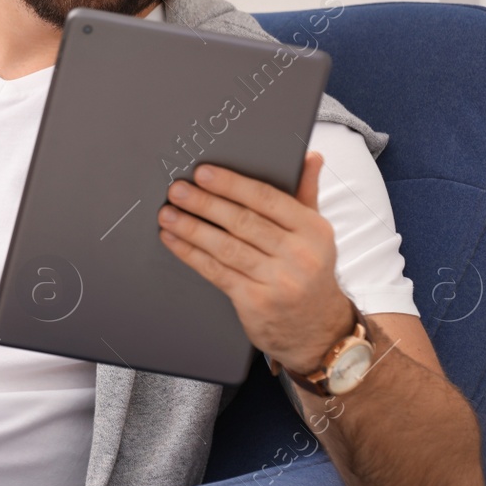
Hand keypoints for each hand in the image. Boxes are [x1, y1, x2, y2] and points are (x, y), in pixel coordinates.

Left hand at [155, 151, 353, 374]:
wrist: (317, 329)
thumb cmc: (309, 271)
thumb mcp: (315, 233)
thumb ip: (307, 193)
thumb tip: (311, 156)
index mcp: (313, 230)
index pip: (267, 199)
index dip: (232, 185)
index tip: (203, 173)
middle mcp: (299, 256)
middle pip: (243, 222)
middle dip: (205, 203)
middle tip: (177, 190)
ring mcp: (278, 281)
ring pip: (226, 248)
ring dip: (191, 228)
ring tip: (167, 214)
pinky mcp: (255, 302)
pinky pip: (216, 272)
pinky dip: (191, 254)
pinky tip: (173, 240)